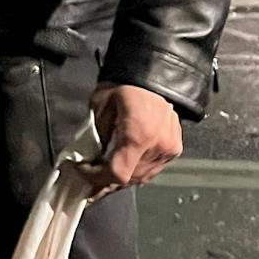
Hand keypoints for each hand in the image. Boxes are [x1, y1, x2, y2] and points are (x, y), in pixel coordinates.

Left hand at [83, 84, 182, 199]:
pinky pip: (152, 170)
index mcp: (138, 133)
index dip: (97, 177)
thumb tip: (91, 159)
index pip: (118, 172)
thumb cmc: (125, 87)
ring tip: (104, 174)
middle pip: (129, 178)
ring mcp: (169, 149)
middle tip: (90, 176)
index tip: (83, 170)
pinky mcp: (175, 150)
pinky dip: (136, 171)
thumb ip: (96, 136)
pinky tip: (123, 165)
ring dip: (121, 178)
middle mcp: (158, 145)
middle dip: (106, 180)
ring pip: (141, 177)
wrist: (153, 78)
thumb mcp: (100, 107)